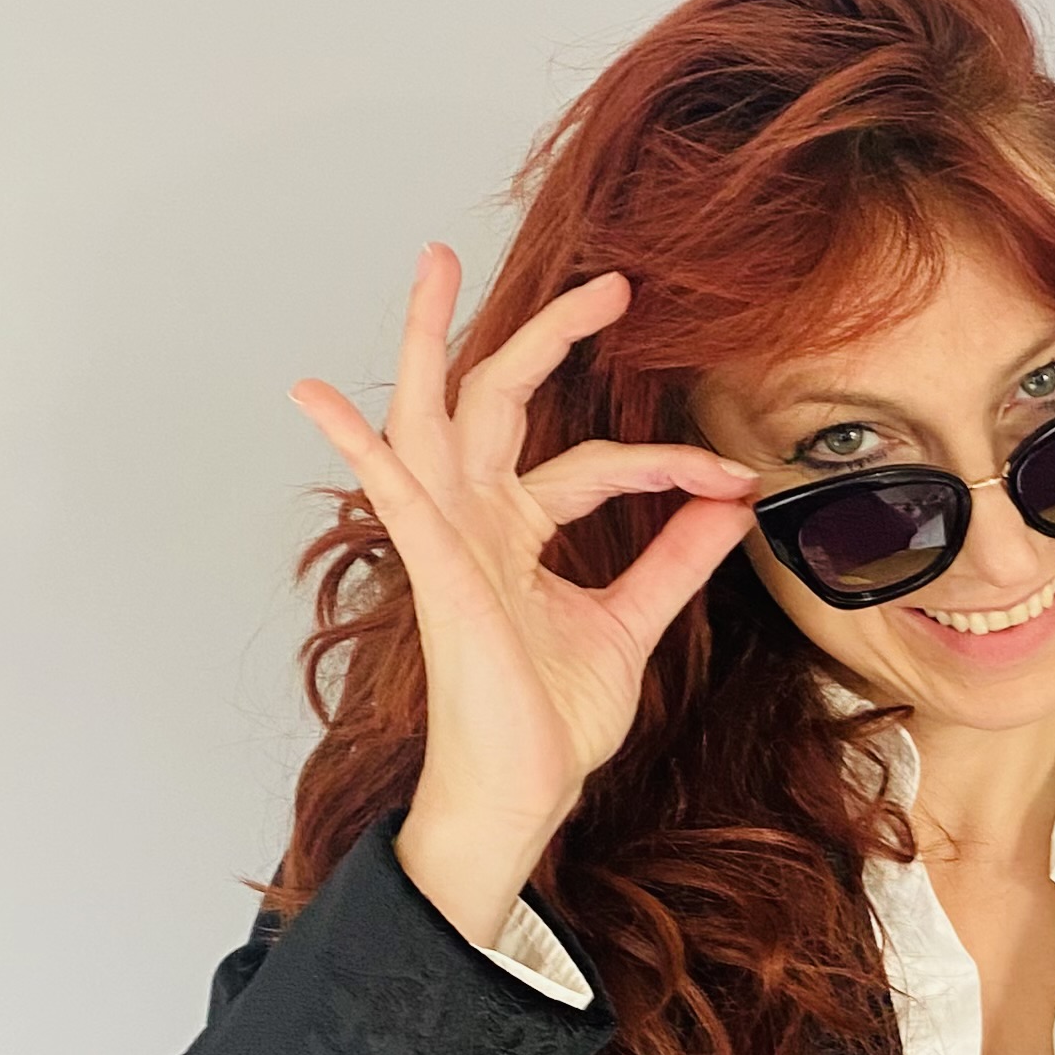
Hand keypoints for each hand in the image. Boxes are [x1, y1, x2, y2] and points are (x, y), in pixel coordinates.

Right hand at [291, 247, 760, 947]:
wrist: (523, 790)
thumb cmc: (552, 720)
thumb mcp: (632, 623)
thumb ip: (674, 560)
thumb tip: (730, 506)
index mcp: (519, 530)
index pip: (599, 464)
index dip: (673, 463)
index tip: (737, 477)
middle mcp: (478, 520)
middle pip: (503, 401)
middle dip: (551, 335)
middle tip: (610, 283)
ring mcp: (450, 537)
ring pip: (432, 415)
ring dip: (429, 338)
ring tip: (433, 263)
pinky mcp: (437, 566)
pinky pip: (391, 492)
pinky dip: (355, 442)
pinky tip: (317, 398)